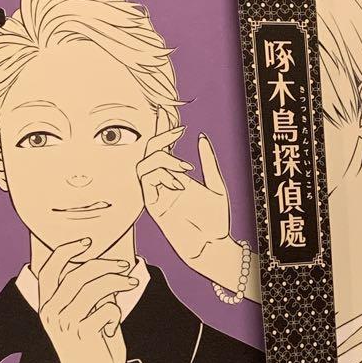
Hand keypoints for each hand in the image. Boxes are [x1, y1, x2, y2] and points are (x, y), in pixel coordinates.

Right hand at [38, 238, 134, 362]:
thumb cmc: (94, 346)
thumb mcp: (88, 314)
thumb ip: (91, 293)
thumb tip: (108, 265)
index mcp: (47, 305)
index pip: (49, 269)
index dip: (66, 251)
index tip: (89, 241)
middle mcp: (51, 313)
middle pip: (78, 274)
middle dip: (106, 265)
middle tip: (125, 266)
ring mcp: (65, 324)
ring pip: (94, 287)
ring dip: (118, 282)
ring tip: (132, 283)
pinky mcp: (81, 335)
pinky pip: (106, 309)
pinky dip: (116, 313)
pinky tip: (112, 327)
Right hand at [138, 125, 254, 295]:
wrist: (213, 246)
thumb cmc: (217, 221)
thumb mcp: (217, 186)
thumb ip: (208, 163)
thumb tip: (201, 138)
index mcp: (178, 177)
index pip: (164, 149)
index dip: (163, 131)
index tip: (168, 116)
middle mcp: (164, 184)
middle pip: (149, 153)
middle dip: (160, 138)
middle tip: (177, 132)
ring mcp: (157, 195)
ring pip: (144, 166)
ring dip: (162, 160)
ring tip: (184, 169)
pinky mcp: (154, 208)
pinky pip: (146, 184)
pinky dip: (160, 176)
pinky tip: (179, 183)